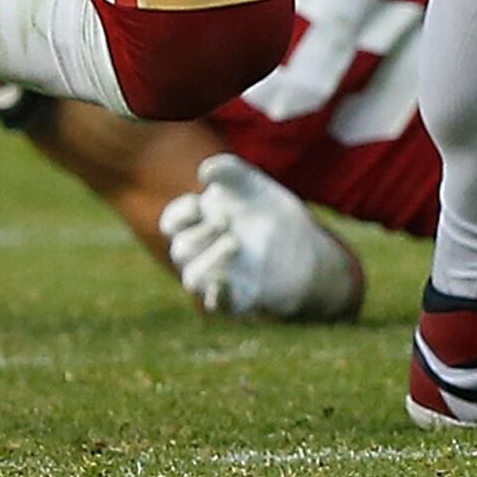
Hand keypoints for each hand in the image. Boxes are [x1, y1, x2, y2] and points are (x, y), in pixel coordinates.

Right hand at [161, 153, 364, 321]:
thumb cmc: (269, 213)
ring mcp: (219, 277)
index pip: (171, 223)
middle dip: (201, 233)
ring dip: (210, 260)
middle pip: (181, 249)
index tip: (198, 205)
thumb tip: (205, 171)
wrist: (305, 247)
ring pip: (193, 279)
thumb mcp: (253, 186)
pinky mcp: (240, 298)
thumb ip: (231, 171)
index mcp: (200, 224)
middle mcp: (203, 254)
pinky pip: (218, 304)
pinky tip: (226, 282)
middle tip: (228, 219)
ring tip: (234, 242)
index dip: (179, 214)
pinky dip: (218, 294)